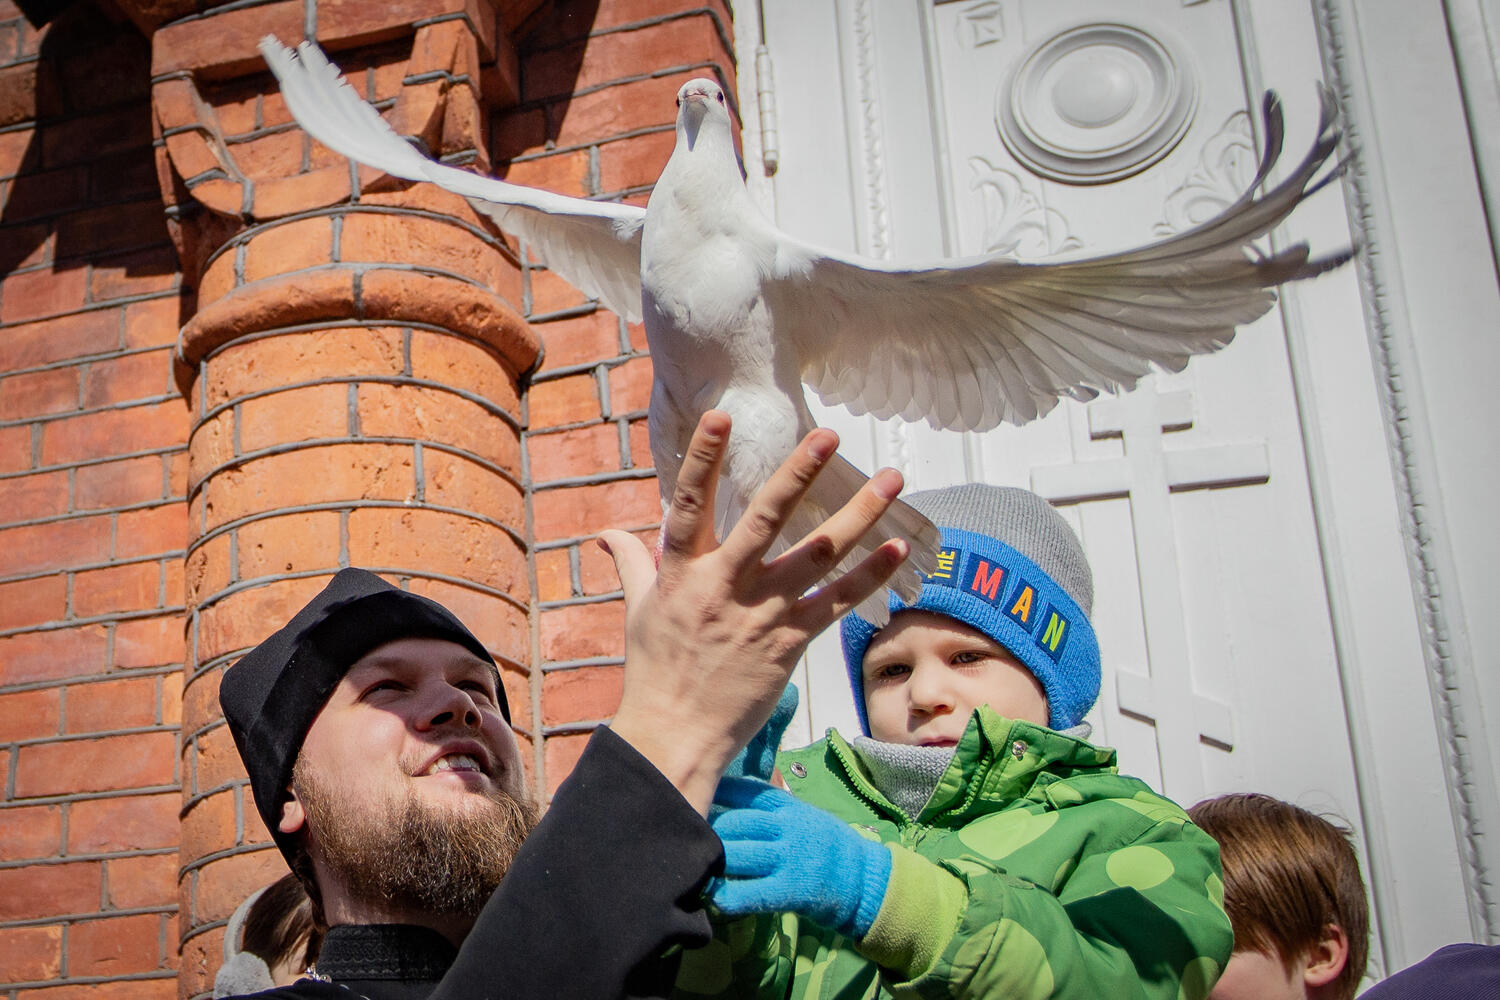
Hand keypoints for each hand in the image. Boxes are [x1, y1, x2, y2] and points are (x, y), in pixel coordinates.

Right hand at [602, 411, 909, 814]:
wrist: (676, 734)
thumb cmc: (655, 669)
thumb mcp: (639, 610)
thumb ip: (633, 562)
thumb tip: (604, 533)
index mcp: (683, 571)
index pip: (689, 503)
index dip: (703, 458)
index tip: (721, 415)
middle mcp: (725, 585)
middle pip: (766, 518)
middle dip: (798, 473)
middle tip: (827, 435)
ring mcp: (763, 613)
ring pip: (818, 553)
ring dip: (859, 514)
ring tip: (891, 477)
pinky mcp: (791, 641)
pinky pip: (839, 601)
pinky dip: (871, 575)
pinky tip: (899, 547)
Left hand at [709, 777, 891, 938]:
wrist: (864, 879)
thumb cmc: (826, 845)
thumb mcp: (802, 815)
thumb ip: (770, 808)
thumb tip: (725, 796)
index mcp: (789, 807)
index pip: (744, 792)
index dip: (716, 796)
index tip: (691, 798)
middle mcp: (788, 828)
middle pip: (734, 824)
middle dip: (707, 833)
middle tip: (687, 840)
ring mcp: (790, 858)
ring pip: (737, 854)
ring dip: (712, 863)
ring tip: (694, 869)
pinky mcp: (791, 890)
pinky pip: (749, 893)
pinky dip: (727, 896)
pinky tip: (714, 897)